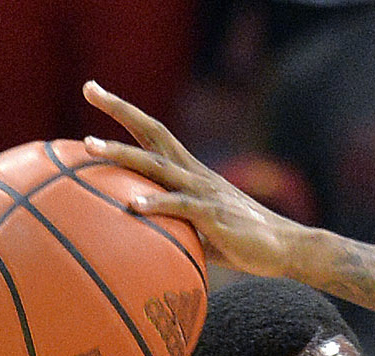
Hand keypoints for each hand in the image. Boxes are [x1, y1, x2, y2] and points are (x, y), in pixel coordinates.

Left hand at [82, 82, 298, 277]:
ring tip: (90, 147)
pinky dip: (156, 204)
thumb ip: (175, 225)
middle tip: (89, 88)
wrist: (285, 248)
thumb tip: (148, 240)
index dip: (125, 112)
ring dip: (122, 154)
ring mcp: (204, 192)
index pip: (154, 133)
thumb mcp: (202, 229)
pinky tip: (133, 206)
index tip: (95, 91)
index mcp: (190, 172)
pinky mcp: (214, 215)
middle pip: (152, 133)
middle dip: (119, 109)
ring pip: (156, 165)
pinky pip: (180, 206)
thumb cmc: (242, 242)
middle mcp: (194, 173)